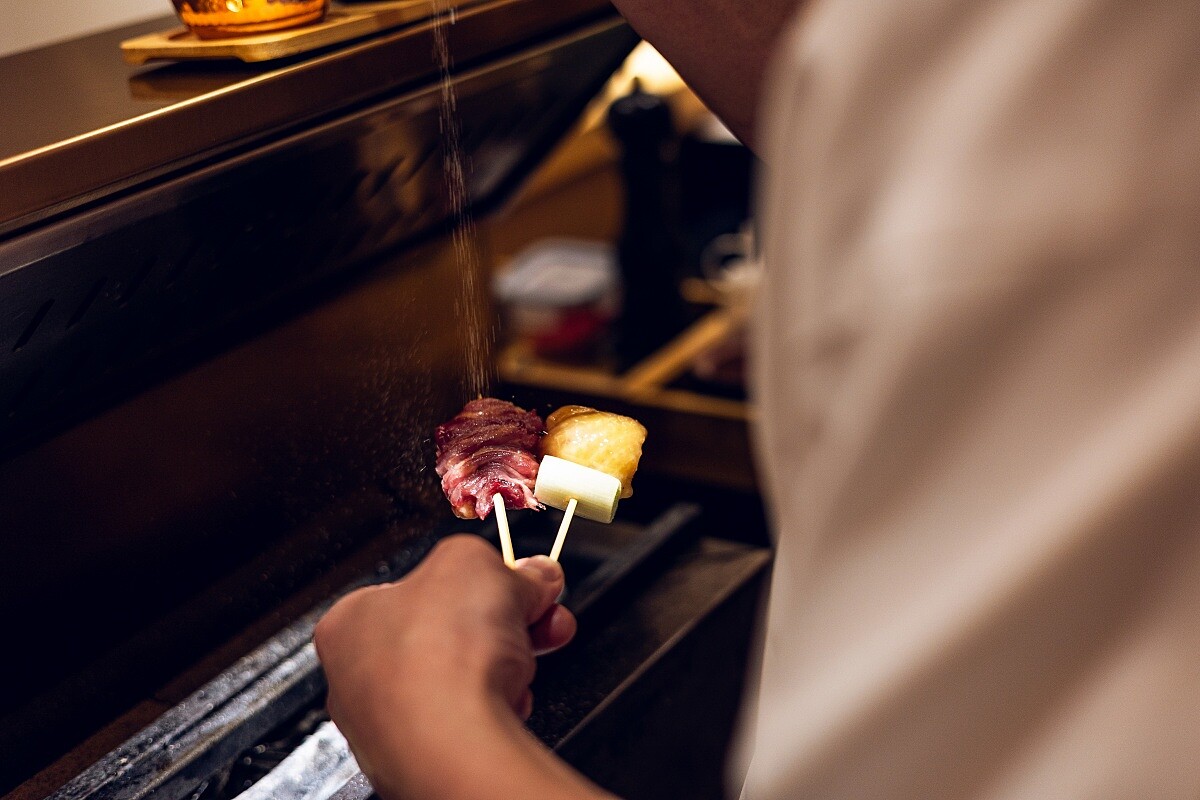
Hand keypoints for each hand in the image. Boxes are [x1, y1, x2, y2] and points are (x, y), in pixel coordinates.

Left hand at [315, 534, 606, 799]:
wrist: (453, 741)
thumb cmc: (438, 654)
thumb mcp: (474, 562)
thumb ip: (505, 564)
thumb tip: (531, 572)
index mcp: (352, 621)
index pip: (420, 587)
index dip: (477, 578)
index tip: (515, 577)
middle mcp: (360, 676)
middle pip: (451, 631)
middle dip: (508, 618)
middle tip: (541, 610)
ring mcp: (392, 722)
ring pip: (466, 677)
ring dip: (510, 659)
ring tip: (539, 646)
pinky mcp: (426, 757)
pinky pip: (474, 718)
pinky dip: (500, 704)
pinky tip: (513, 698)